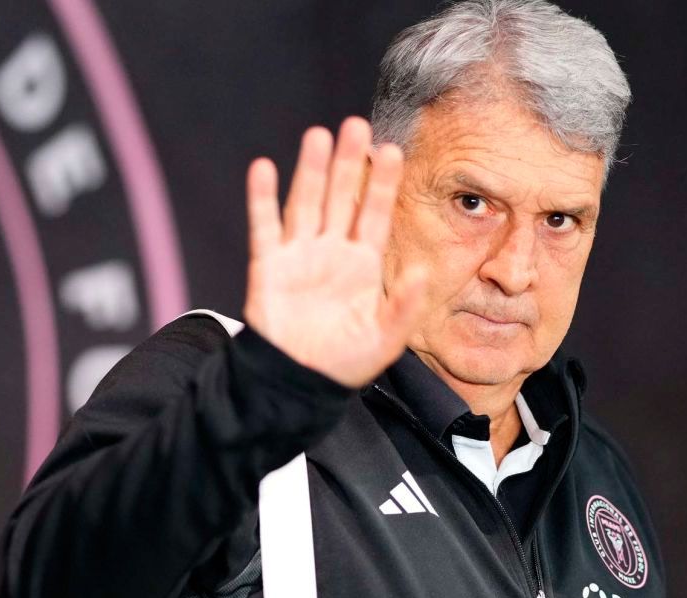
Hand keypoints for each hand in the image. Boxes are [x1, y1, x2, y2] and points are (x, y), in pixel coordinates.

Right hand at [243, 117, 427, 387]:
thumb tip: (425, 272)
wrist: (298, 383)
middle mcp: (332, 253)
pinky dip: (261, 199)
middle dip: (348, 163)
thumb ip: (405, 306)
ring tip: (318, 135)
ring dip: (310, 171)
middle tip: (357, 125)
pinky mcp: (269, 267)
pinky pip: (264, 227)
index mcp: (363, 266)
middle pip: (341, 198)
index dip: (382, 184)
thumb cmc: (344, 364)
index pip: (375, 215)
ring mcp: (299, 256)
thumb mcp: (385, 339)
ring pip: (306, 204)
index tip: (391, 150)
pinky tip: (263, 168)